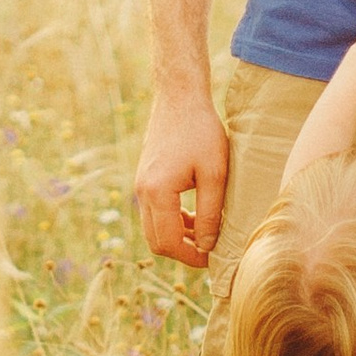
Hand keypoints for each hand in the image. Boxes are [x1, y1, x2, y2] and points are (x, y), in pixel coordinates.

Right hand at [136, 79, 229, 269]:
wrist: (180, 97)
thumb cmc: (201, 131)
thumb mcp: (215, 174)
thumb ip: (210, 213)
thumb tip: (206, 246)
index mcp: (158, 192)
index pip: (169, 242)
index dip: (191, 257)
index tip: (214, 258)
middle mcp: (142, 191)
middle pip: (156, 241)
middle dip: (182, 251)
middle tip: (209, 251)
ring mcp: (140, 185)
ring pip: (153, 228)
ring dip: (177, 237)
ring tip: (205, 233)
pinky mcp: (144, 179)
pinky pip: (153, 212)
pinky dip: (171, 221)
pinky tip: (193, 216)